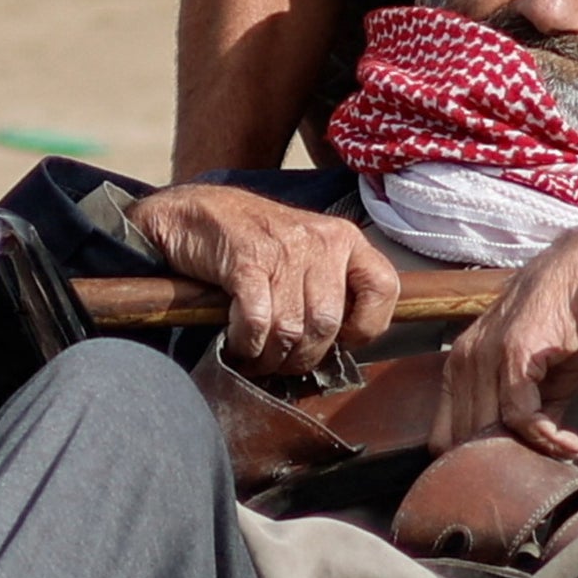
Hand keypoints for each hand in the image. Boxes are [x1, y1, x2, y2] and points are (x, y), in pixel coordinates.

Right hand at [126, 182, 395, 379]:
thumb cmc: (251, 244)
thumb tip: (343, 348)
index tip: (339, 342)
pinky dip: (247, 343)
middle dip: (302, 357)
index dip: (366, 327)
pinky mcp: (246, 260)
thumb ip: (329, 289)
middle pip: (328, 324)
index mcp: (344, 239)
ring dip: (271, 357)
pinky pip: (259, 322)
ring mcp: (284, 249)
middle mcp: (321, 240)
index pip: (384, 288)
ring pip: (293, 329)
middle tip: (281, 363)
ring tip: (256, 358)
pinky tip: (238, 343)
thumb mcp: (305, 254)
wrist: (193, 214)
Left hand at [439, 218, 577, 460]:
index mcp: (460, 368)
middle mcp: (464, 362)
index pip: (444, 434)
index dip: (470, 464)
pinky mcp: (514, 356)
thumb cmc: (562, 320)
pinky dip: (547, 436)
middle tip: (536, 477)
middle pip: (463, 439)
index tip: (503, 478)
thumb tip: (531, 460)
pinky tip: (569, 444)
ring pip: (488, 431)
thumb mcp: (539, 378)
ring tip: (560, 458)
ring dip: (525, 454)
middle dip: (499, 466)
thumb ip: (529, 418)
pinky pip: (521, 415)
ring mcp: (486, 358)